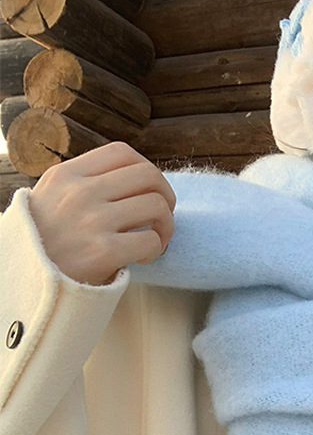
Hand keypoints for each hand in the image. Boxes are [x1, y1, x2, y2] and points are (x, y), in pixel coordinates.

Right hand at [28, 142, 175, 285]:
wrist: (24, 281)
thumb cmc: (47, 241)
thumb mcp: (53, 197)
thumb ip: (86, 182)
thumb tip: (136, 178)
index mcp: (66, 175)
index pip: (122, 153)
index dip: (146, 169)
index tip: (148, 190)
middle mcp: (79, 192)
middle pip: (148, 175)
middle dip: (166, 196)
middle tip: (160, 217)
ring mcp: (91, 220)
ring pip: (157, 206)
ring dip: (165, 226)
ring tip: (154, 239)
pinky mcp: (102, 251)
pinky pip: (151, 240)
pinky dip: (156, 250)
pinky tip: (141, 258)